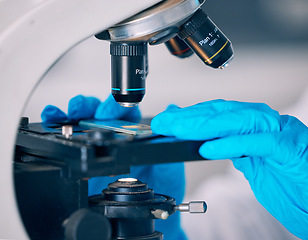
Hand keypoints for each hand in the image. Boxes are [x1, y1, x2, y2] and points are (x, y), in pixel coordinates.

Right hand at [41, 95, 185, 239]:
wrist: (149, 211)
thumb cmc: (161, 186)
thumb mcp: (169, 164)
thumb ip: (169, 141)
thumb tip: (171, 112)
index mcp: (137, 132)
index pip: (124, 112)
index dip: (114, 106)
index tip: (107, 110)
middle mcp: (117, 136)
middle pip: (99, 112)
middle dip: (87, 107)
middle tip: (80, 110)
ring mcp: (101, 146)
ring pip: (84, 123)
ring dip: (71, 115)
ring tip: (62, 114)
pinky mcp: (89, 158)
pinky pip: (73, 141)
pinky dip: (60, 129)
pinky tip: (54, 123)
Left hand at [151, 99, 307, 239]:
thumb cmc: (289, 185)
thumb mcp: (251, 163)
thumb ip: (230, 147)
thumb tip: (204, 138)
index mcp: (258, 125)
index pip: (218, 113)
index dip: (190, 115)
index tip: (166, 120)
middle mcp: (269, 124)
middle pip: (224, 112)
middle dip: (190, 117)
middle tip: (164, 122)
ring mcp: (283, 133)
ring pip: (240, 120)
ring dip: (205, 125)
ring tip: (179, 129)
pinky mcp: (292, 150)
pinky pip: (259, 142)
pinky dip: (232, 144)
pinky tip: (208, 148)